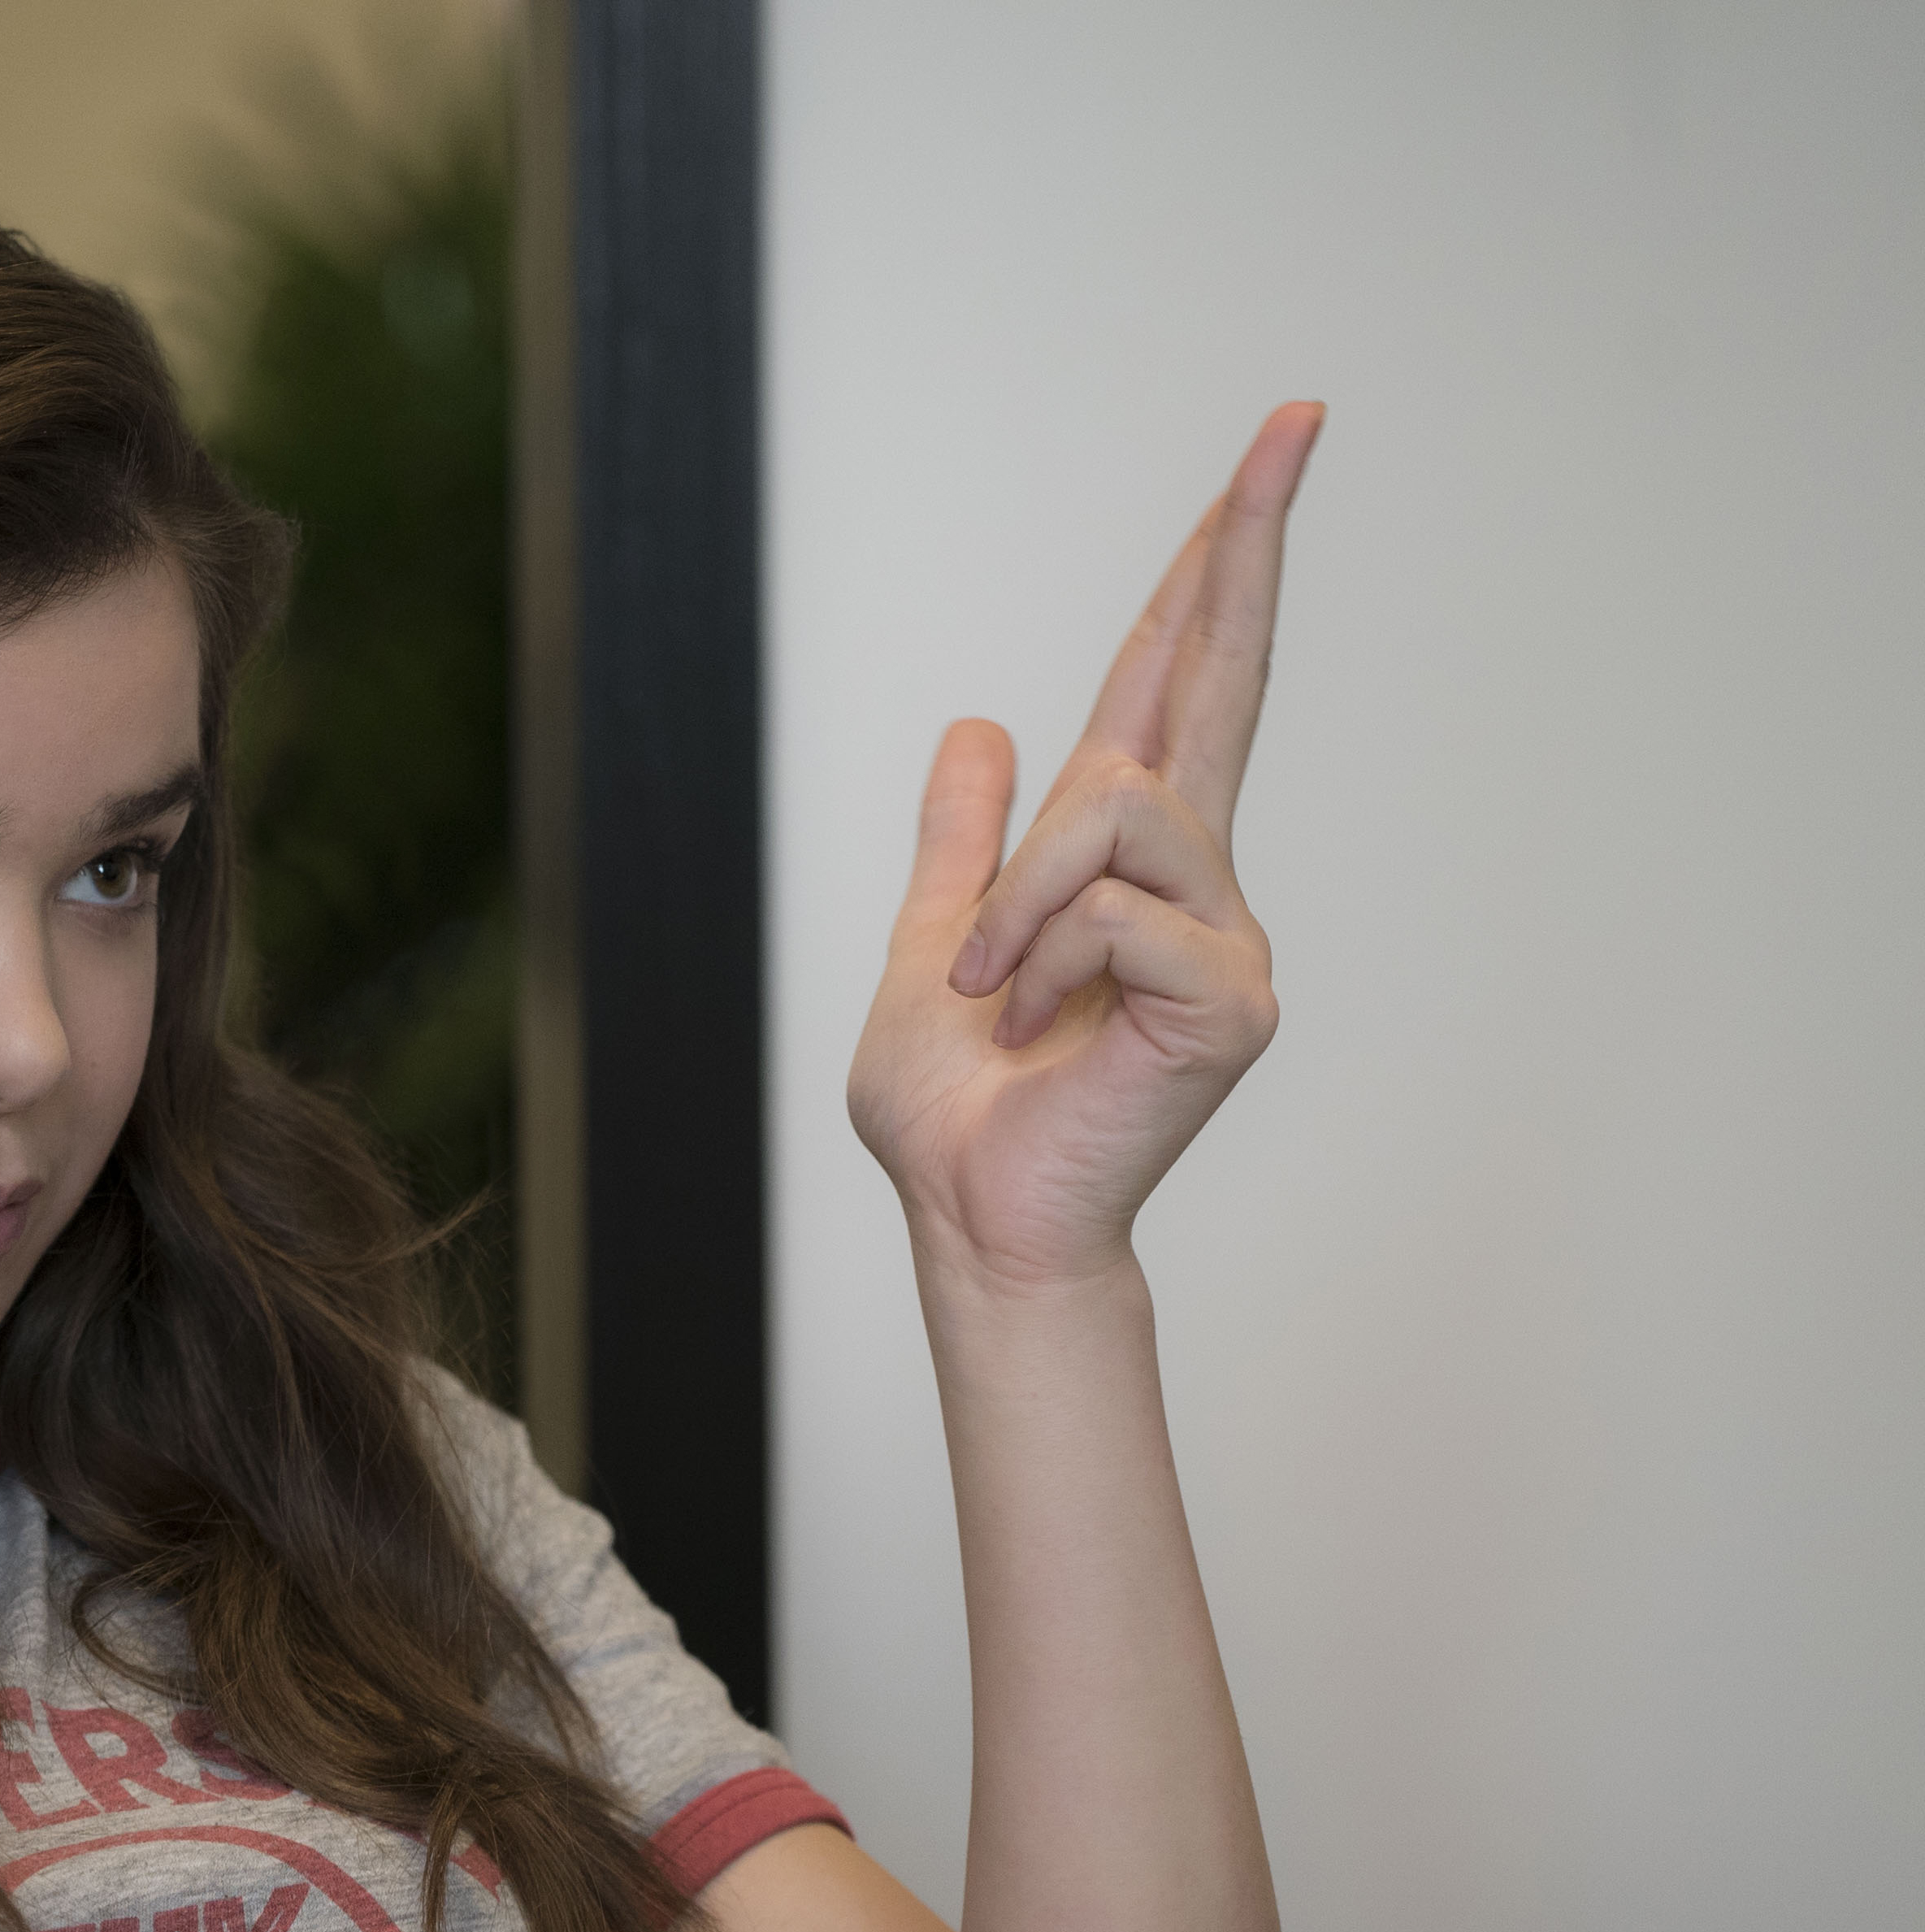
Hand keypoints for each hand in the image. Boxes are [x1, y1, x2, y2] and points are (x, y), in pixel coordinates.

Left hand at [847, 403, 1321, 1291]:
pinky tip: (1032, 1018)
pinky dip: (1038, 954)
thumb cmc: (960, 1108)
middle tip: (1295, 417)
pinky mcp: (1231, 996)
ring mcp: (1224, 934)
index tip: (1269, 454)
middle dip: (1249, 544)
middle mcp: (1194, 879)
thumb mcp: (937, 942)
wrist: (970, 1212)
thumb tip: (979, 729)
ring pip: (1112, 809)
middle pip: (1223, 677)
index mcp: (1123, 858)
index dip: (1215, 571)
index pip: (1177, 681)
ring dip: (1018, 900)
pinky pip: (1109, 906)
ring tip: (996, 990)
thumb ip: (964, 844)